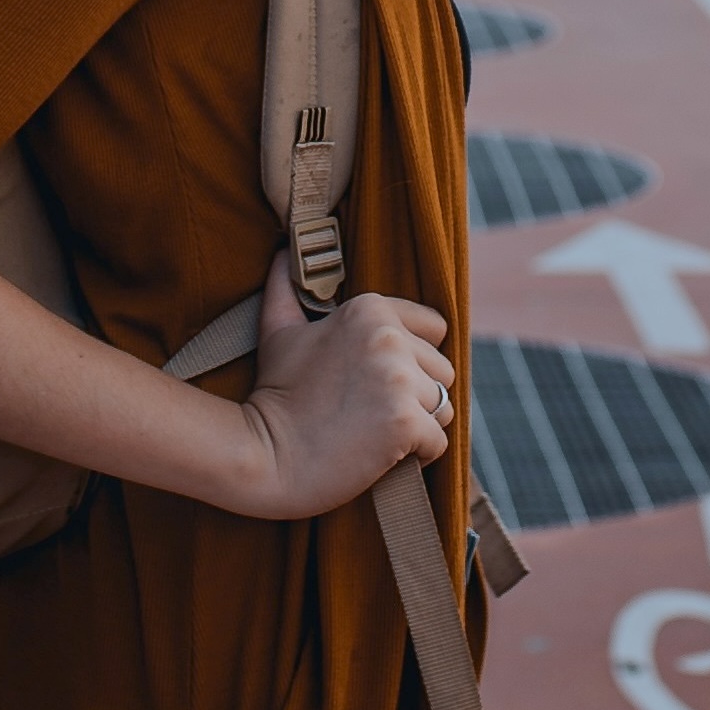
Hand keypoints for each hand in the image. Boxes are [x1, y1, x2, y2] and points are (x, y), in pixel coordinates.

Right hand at [217, 251, 452, 518]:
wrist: (263, 455)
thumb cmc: (274, 395)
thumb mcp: (278, 332)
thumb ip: (287, 289)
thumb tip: (284, 253)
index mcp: (369, 310)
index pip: (434, 329)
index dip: (412, 358)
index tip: (375, 378)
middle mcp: (390, 338)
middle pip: (442, 371)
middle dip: (416, 395)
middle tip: (369, 411)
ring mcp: (399, 380)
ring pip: (445, 407)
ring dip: (419, 425)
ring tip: (375, 431)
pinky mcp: (406, 422)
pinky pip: (439, 442)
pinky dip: (418, 455)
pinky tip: (380, 453)